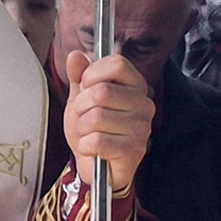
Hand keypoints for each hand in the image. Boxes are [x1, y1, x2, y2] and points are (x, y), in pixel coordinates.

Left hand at [61, 51, 155, 191]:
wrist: (96, 164)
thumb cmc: (92, 130)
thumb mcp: (81, 98)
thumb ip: (79, 76)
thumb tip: (76, 56)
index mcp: (135, 85)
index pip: (117, 64)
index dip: (92, 75)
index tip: (86, 88)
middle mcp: (144, 104)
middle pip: (102, 91)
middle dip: (81, 106)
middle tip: (84, 116)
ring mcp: (142, 128)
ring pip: (96, 117)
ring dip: (82, 129)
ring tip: (89, 134)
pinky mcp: (134, 150)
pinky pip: (97, 141)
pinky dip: (86, 146)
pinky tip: (92, 149)